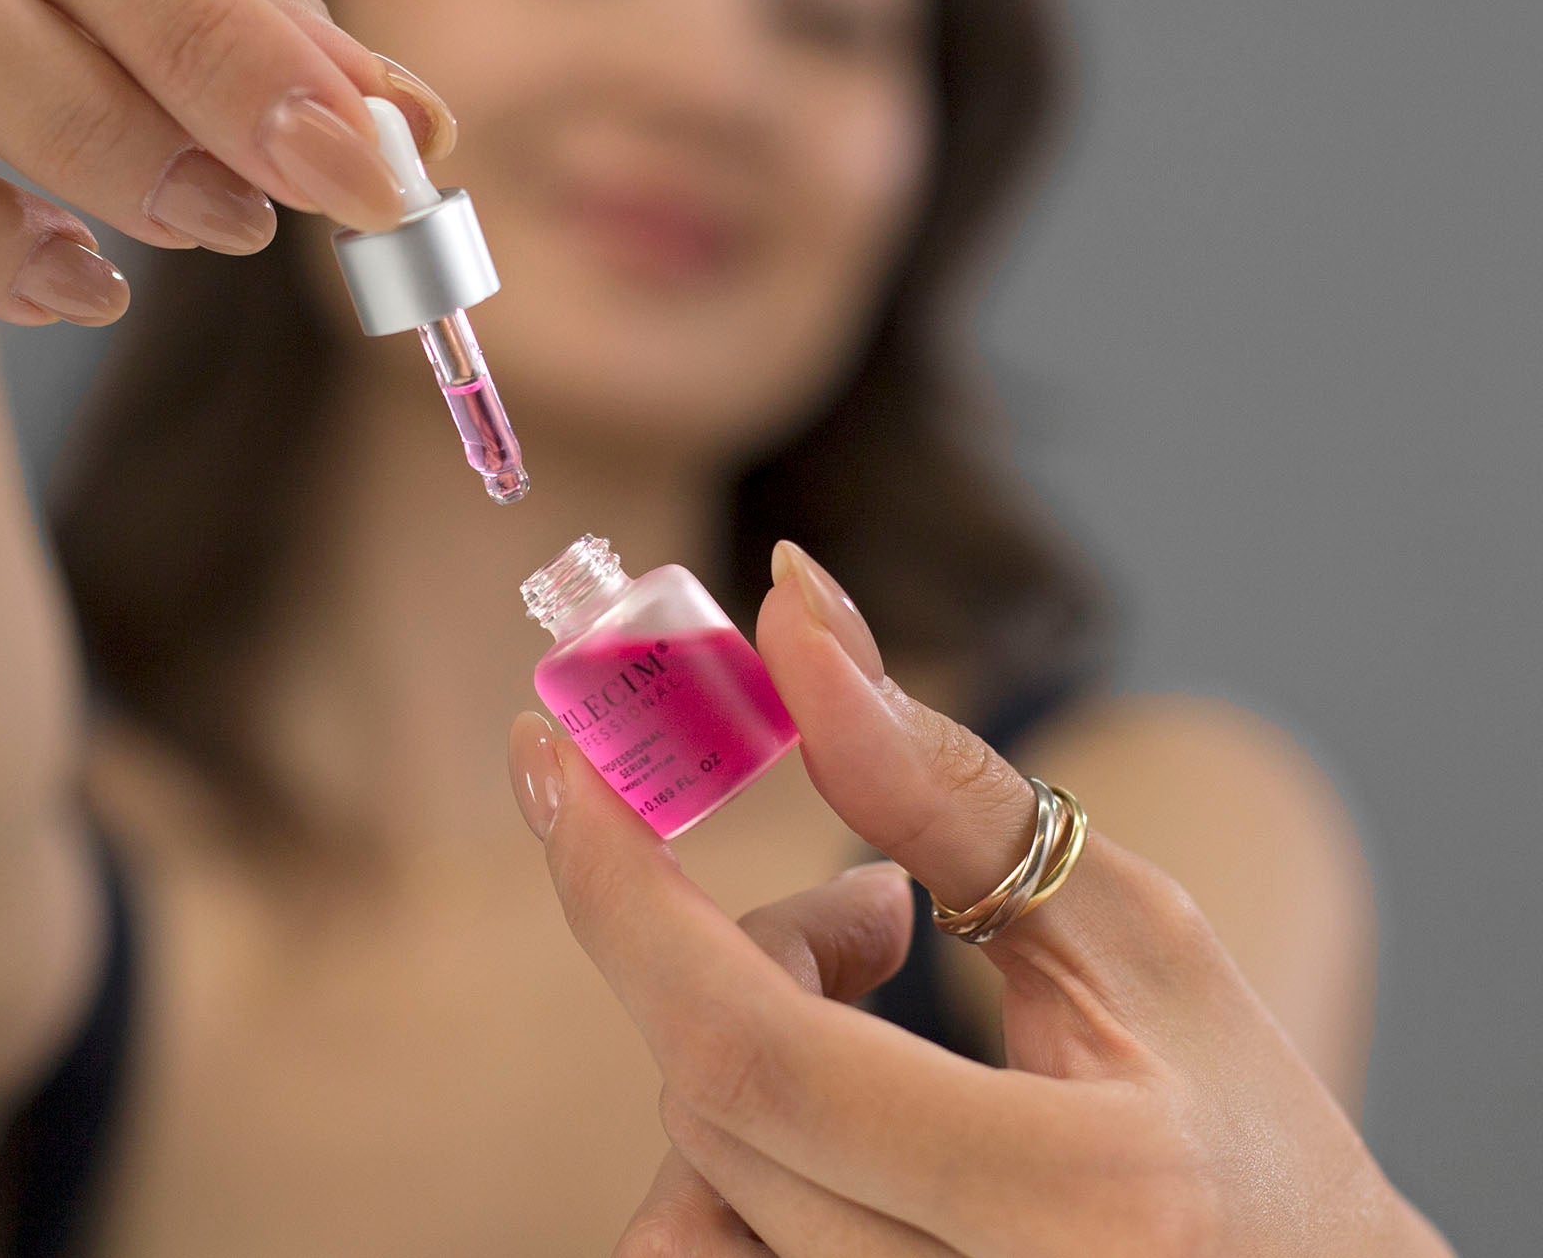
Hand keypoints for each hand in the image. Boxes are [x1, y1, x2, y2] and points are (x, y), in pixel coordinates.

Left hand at [507, 541, 1452, 1256]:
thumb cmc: (1246, 1126)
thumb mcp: (1133, 934)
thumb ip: (944, 787)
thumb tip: (792, 607)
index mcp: (1075, 1200)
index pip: (755, 1051)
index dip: (623, 895)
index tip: (556, 753)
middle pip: (710, 1093)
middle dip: (730, 951)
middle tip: (864, 904)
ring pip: (692, 1173)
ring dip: (740, 1047)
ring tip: (885, 1004)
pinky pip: (712, 1241)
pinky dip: (742, 1139)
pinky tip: (845, 1116)